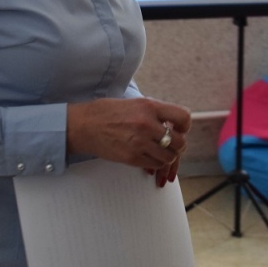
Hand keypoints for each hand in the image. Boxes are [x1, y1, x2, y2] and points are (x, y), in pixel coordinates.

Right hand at [67, 97, 190, 181]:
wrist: (83, 125)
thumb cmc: (106, 112)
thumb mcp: (134, 103)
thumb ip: (154, 111)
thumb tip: (173, 121)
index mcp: (149, 107)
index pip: (183, 117)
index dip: (184, 125)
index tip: (179, 128)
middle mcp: (147, 124)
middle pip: (179, 142)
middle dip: (178, 144)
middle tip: (171, 144)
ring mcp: (140, 142)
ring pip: (169, 156)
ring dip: (167, 156)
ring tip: (160, 151)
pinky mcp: (132, 157)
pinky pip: (155, 164)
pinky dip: (155, 163)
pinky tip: (149, 156)